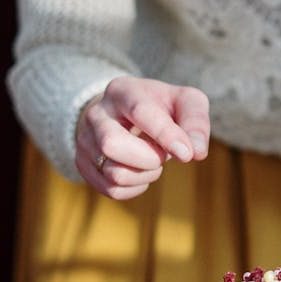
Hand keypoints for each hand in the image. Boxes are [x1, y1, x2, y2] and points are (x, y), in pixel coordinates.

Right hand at [75, 76, 209, 198]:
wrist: (125, 114)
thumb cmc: (162, 107)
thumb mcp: (185, 102)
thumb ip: (195, 122)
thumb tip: (197, 152)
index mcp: (123, 91)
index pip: (140, 111)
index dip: (165, 135)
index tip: (186, 154)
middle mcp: (97, 113)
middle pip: (112, 144)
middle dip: (148, 158)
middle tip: (162, 154)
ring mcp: (84, 140)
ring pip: (114, 173)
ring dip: (146, 175)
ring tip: (153, 161)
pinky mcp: (83, 163)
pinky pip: (111, 190)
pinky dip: (135, 188)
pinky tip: (141, 172)